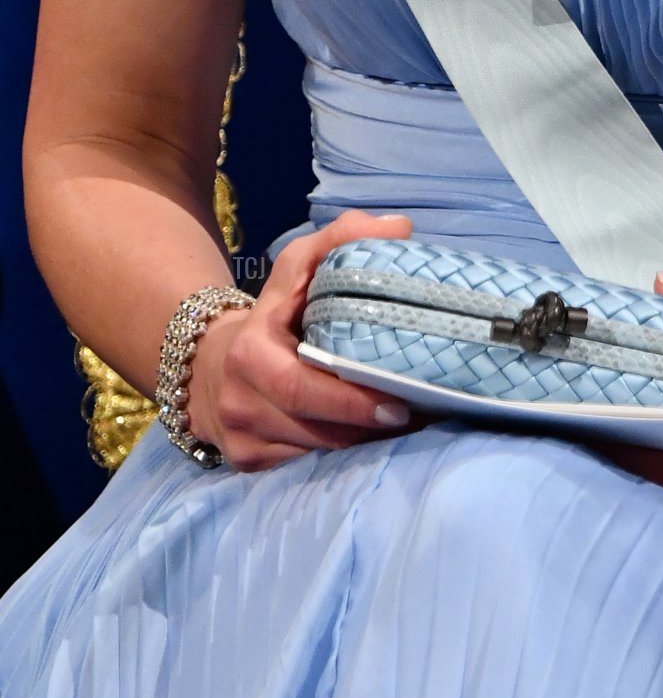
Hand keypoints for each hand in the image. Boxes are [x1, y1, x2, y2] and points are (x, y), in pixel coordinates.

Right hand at [186, 209, 419, 471]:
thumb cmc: (271, 314)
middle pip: (317, 431)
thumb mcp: (298, 267)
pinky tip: (375, 444)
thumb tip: (398, 229)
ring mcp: (244, 440)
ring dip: (365, 446)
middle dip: (370, 430)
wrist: (207, 365)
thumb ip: (342, 240)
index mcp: (249, 355)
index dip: (351, 403)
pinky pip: (308, 468)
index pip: (300, 388)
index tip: (400, 405)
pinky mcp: (250, 465)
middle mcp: (240, 403)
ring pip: (317, 454)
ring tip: (411, 428)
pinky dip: (345, 459)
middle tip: (420, 418)